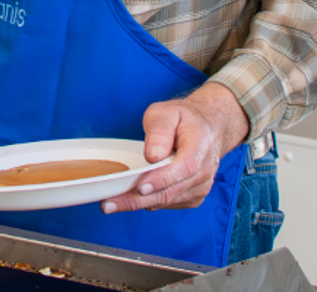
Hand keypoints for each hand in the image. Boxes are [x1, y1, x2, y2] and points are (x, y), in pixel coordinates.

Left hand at [101, 82, 249, 213]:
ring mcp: (200, 186)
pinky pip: (168, 203)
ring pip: (167, 200)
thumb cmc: (183, 119)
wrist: (207, 129)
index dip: (162, 179)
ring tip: (112, 203)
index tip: (140, 187)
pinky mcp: (193, 196)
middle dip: (138, 199)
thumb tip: (153, 156)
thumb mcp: (167, 113)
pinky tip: (130, 198)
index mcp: (200, 145)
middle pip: (171, 191)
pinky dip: (149, 202)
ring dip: (139, 204)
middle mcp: (204, 170)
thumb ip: (159, 130)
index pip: (184, 167)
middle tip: (110, 204)